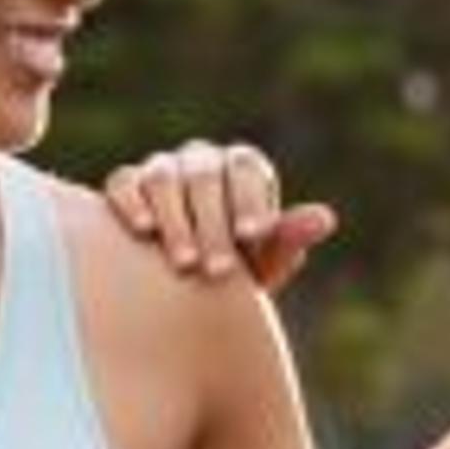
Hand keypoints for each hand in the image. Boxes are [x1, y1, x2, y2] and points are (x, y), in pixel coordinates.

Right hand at [103, 139, 337, 291]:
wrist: (183, 288)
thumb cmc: (235, 270)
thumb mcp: (264, 260)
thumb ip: (288, 239)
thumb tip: (325, 219)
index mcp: (242, 169)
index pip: (246, 168)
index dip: (249, 199)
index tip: (252, 236)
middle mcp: (202, 161)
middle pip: (204, 176)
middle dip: (212, 223)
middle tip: (219, 270)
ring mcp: (161, 169)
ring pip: (163, 178)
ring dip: (174, 220)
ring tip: (184, 264)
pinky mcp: (126, 184)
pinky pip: (124, 182)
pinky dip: (131, 201)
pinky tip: (144, 230)